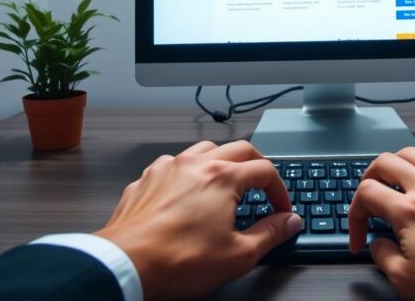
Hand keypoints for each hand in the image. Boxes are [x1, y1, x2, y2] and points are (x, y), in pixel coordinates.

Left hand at [95, 140, 300, 299]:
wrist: (126, 264)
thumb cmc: (176, 259)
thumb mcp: (238, 255)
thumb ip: (269, 234)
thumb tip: (288, 223)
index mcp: (222, 177)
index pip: (265, 170)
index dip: (280, 190)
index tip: (281, 209)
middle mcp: (195, 164)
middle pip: (238, 149)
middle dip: (257, 166)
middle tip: (263, 186)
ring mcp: (167, 168)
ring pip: (204, 149)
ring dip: (222, 161)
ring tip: (227, 182)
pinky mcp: (145, 180)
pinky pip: (174, 164)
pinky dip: (188, 172)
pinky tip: (188, 191)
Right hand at [348, 148, 414, 300]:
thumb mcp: (407, 280)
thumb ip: (383, 256)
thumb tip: (379, 244)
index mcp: (409, 208)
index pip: (366, 192)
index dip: (355, 213)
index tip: (361, 232)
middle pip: (387, 161)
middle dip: (372, 177)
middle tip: (374, 193)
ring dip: (405, 169)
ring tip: (406, 188)